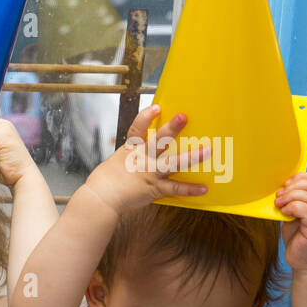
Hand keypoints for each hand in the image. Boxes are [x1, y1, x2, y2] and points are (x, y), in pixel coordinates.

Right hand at [84, 104, 209, 215]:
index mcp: (129, 151)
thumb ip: (127, 158)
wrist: (100, 199)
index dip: (146, 117)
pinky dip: (190, 189)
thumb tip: (133, 156)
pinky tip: (203, 188)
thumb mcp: (113, 164)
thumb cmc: (103, 183)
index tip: (157, 107)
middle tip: (184, 116)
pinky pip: (175, 189)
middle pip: (159, 140)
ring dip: (191, 157)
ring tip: (207, 150)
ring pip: (172, 163)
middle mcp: (141, 159)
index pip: (137, 129)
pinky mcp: (154, 189)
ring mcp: (149, 173)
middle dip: (172, 128)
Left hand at [275, 172, 306, 271]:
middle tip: (279, 195)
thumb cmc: (301, 241)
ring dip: (291, 197)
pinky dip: (293, 207)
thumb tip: (281, 191)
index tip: (285, 183)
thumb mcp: (297, 217)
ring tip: (279, 203)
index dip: (300, 178)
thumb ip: (295, 203)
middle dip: (293, 187)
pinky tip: (285, 212)